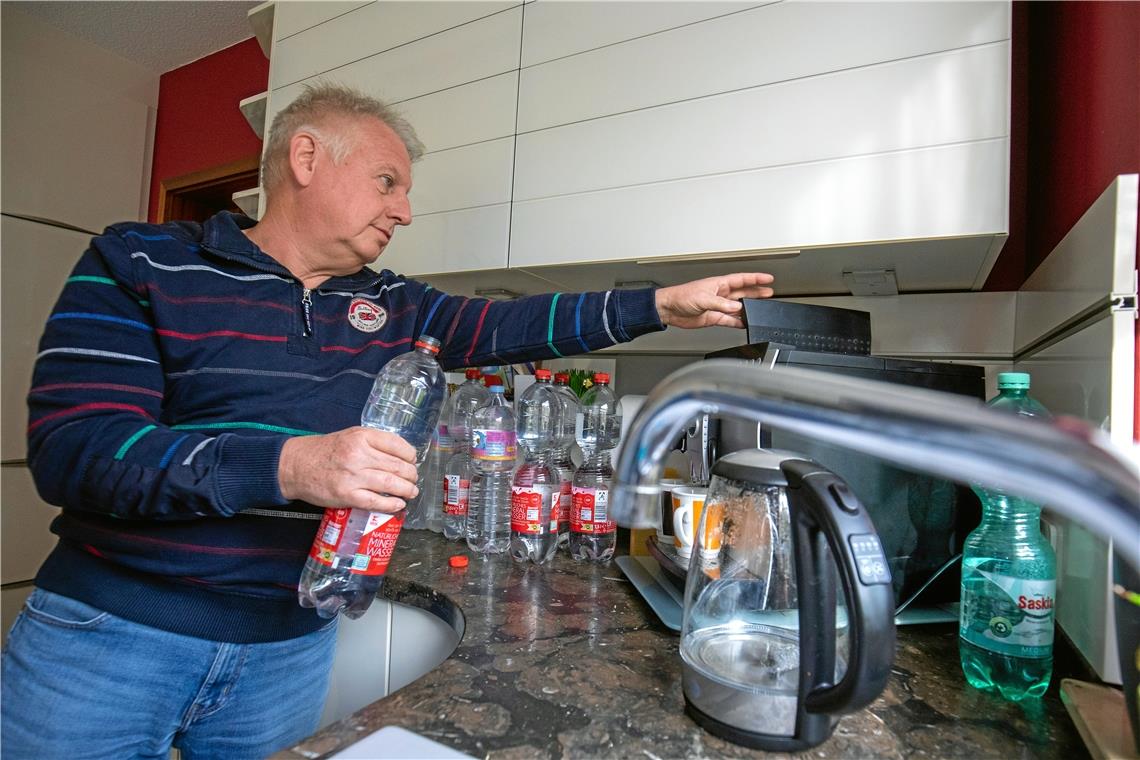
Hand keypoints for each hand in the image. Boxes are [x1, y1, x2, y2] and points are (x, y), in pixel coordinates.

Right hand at [278, 427, 418, 512]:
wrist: (296, 465)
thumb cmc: (325, 451)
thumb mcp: (350, 436)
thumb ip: (373, 443)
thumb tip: (400, 456)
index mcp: (361, 436)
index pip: (397, 445)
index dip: (410, 455)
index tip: (412, 461)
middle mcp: (359, 454)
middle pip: (397, 466)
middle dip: (411, 475)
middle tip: (413, 479)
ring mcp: (353, 475)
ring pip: (391, 483)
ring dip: (406, 490)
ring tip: (411, 492)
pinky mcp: (347, 495)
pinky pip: (376, 501)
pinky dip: (391, 504)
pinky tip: (398, 504)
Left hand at [654, 273, 774, 328]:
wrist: (669, 309)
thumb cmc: (681, 297)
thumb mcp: (703, 298)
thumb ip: (721, 304)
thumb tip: (737, 307)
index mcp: (718, 284)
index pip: (741, 279)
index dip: (755, 278)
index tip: (768, 278)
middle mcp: (720, 294)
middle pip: (743, 293)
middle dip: (756, 293)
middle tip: (769, 293)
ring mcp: (718, 306)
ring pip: (738, 307)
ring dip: (749, 309)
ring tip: (761, 309)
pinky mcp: (713, 317)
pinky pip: (729, 320)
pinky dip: (737, 322)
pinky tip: (745, 323)